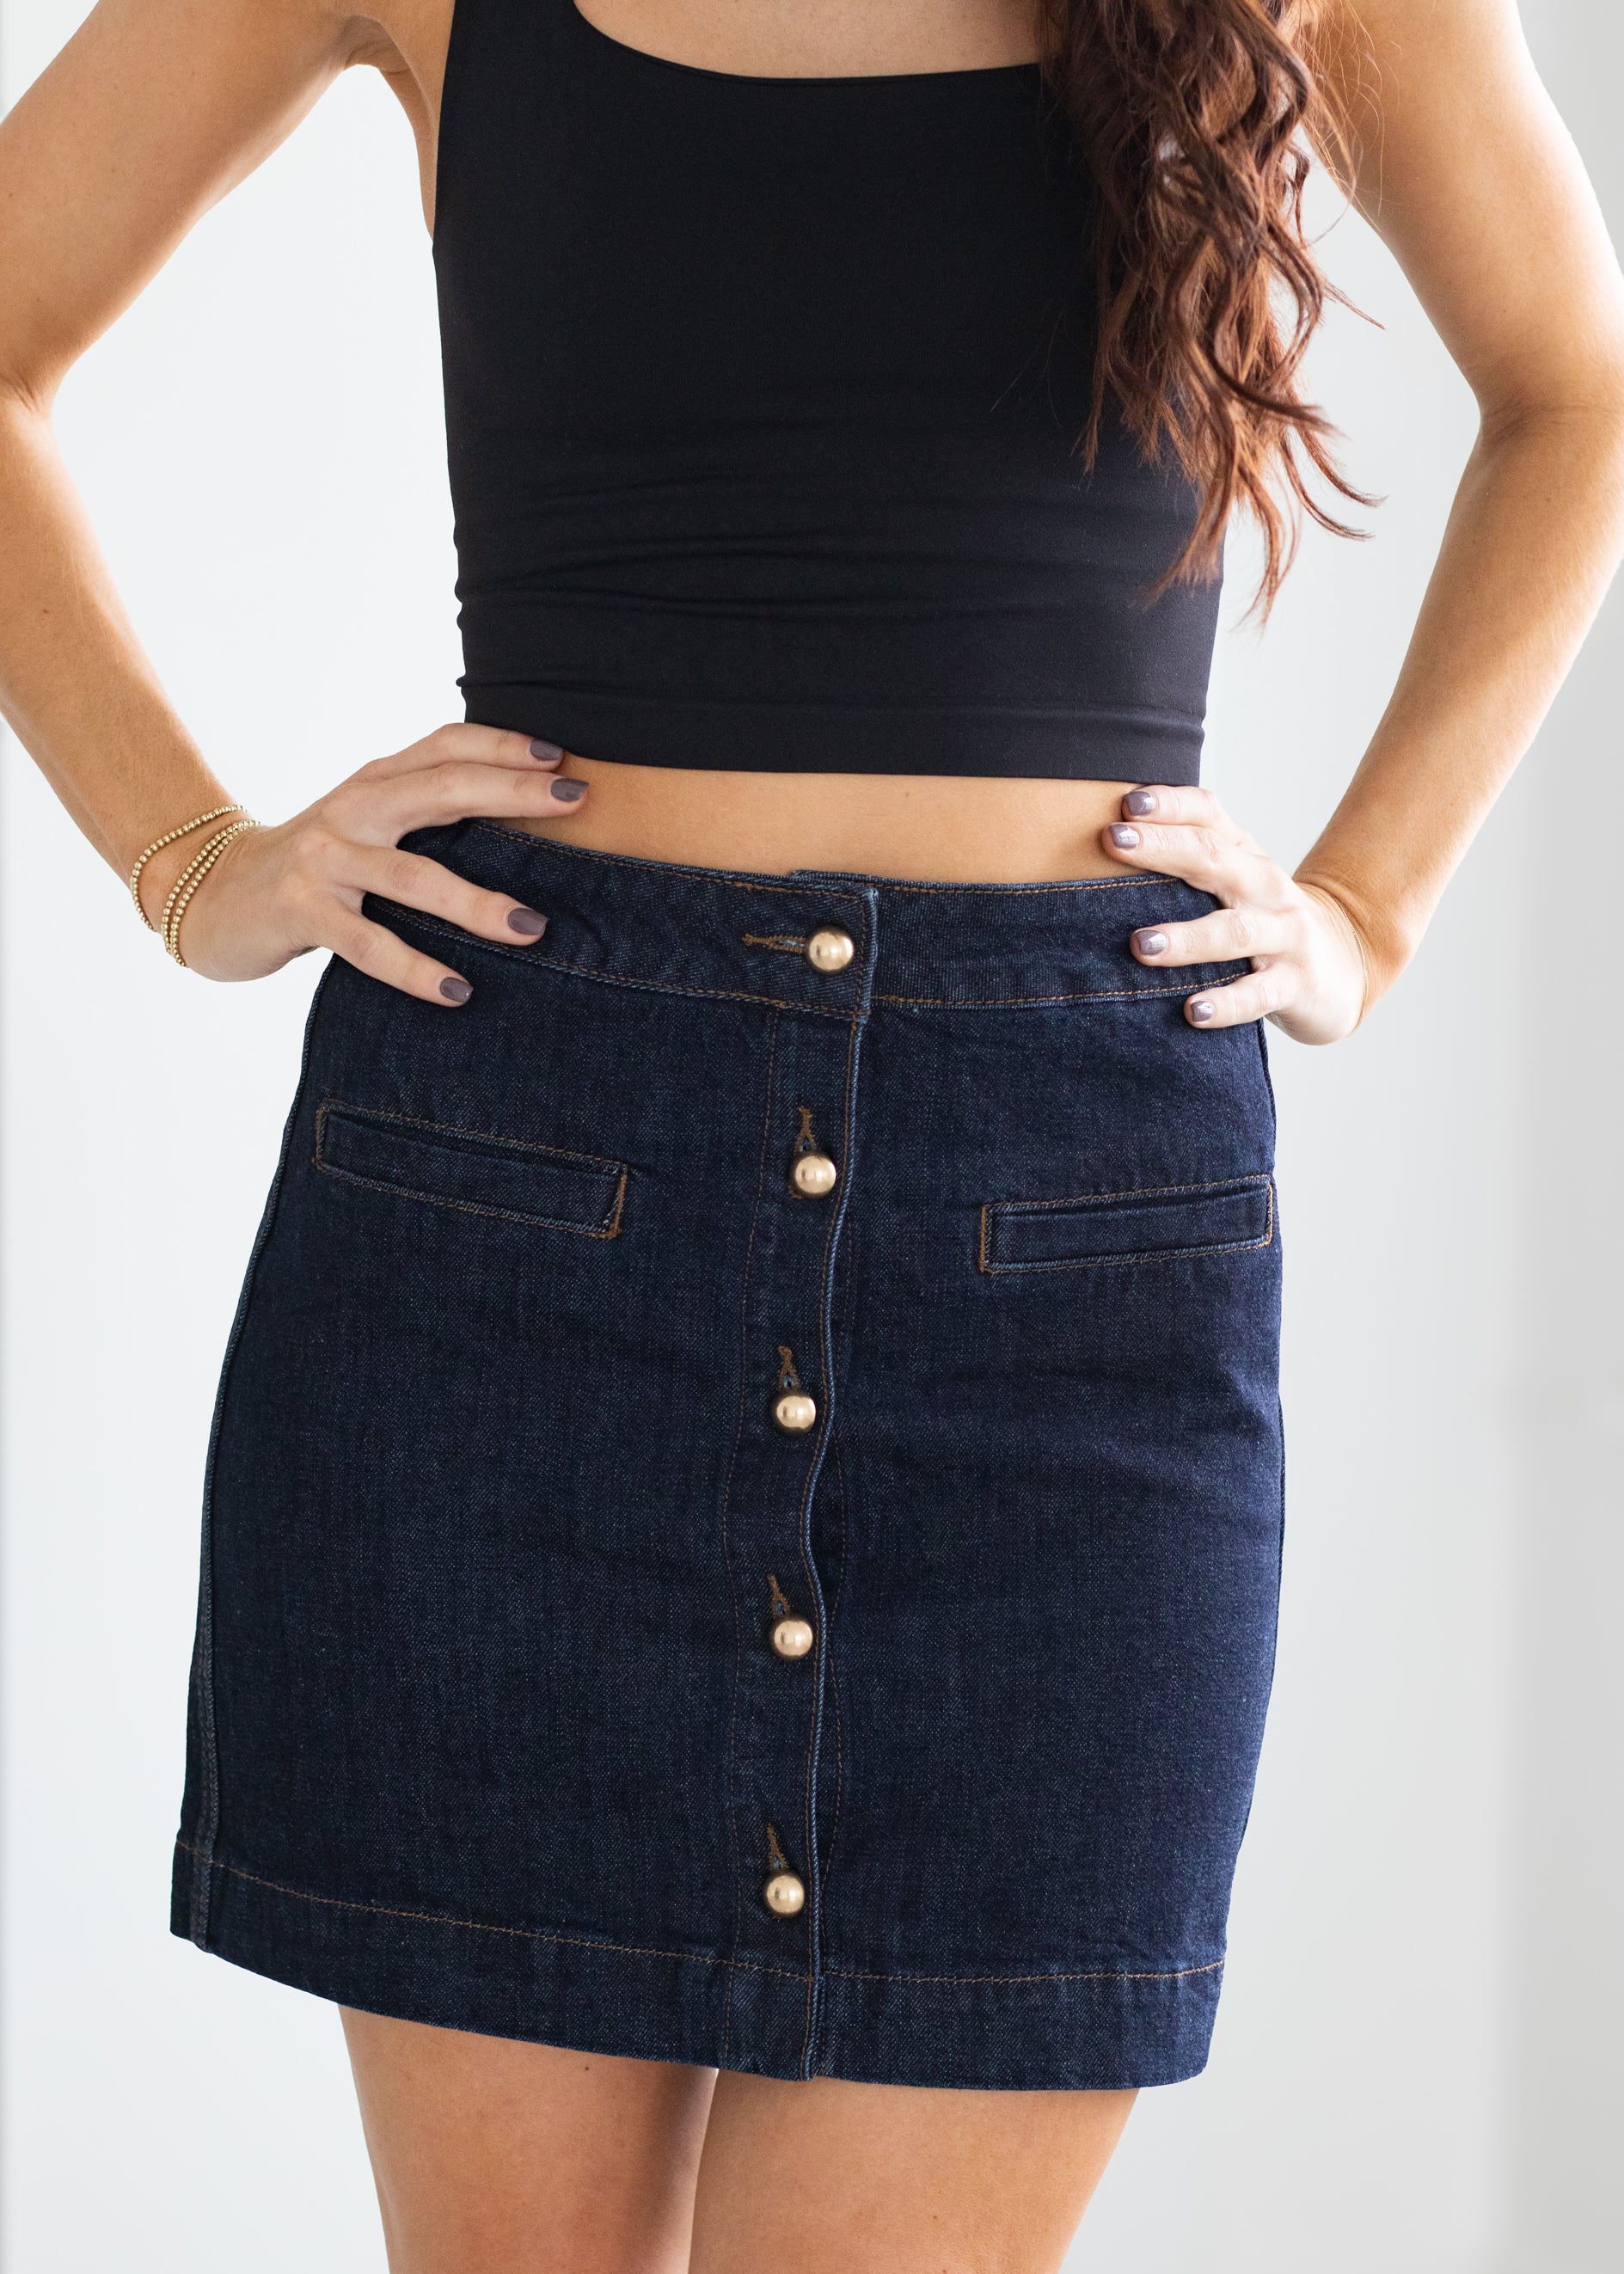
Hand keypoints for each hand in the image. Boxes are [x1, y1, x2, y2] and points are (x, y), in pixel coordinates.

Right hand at [148, 725, 587, 1004]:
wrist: (210, 896)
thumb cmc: (313, 866)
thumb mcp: (365, 825)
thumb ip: (423, 814)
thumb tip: (520, 819)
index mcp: (373, 782)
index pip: (444, 746)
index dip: (503, 745)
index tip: (563, 759)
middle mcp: (352, 809)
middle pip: (440, 788)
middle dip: (511, 793)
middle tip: (574, 802)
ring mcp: (324, 859)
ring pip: (412, 874)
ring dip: (475, 902)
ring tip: (531, 927)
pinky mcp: (301, 911)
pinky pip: (368, 943)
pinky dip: (415, 968)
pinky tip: (457, 991)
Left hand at [1101, 786, 1371, 1044]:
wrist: (1342, 962)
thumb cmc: (1260, 917)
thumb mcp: (1231, 879)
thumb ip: (1180, 859)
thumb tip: (1101, 843)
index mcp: (1243, 854)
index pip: (1208, 814)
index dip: (1169, 805)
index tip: (1126, 804)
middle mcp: (1264, 886)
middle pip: (1215, 858)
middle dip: (1163, 849)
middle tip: (1113, 842)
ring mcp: (1284, 935)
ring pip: (1233, 932)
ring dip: (1186, 938)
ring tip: (1141, 944)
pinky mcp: (1294, 984)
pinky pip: (1257, 996)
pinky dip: (1226, 1003)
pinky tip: (1193, 1012)